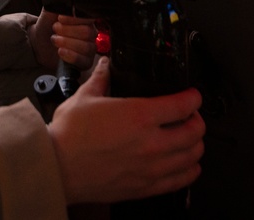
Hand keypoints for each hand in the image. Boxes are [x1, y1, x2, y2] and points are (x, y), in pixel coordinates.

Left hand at [29, 9, 96, 70]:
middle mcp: (91, 33)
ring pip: (87, 47)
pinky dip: (71, 56)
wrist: (39, 42)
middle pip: (88, 33)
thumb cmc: (47, 26)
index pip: (89, 17)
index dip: (74, 18)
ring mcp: (89, 48)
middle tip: (55, 29)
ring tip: (55, 40)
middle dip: (68, 31)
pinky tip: (60, 51)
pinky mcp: (85, 62)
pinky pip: (84, 61)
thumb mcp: (50, 10)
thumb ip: (57, 2)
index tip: (60, 18)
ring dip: (68, 43)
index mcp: (85, 19)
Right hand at [48, 57, 204, 204]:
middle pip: (195, 132)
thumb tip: (106, 65)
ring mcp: (151, 168)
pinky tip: (185, 164)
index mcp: (139, 115)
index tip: (192, 95)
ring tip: (188, 139)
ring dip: (195, 145)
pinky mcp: (145, 187)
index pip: (184, 104)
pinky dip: (189, 171)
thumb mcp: (84, 97)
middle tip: (190, 116)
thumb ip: (101, 79)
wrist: (56, 168)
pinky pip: (181, 180)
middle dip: (197, 121)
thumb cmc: (67, 135)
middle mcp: (152, 143)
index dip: (193, 97)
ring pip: (193, 156)